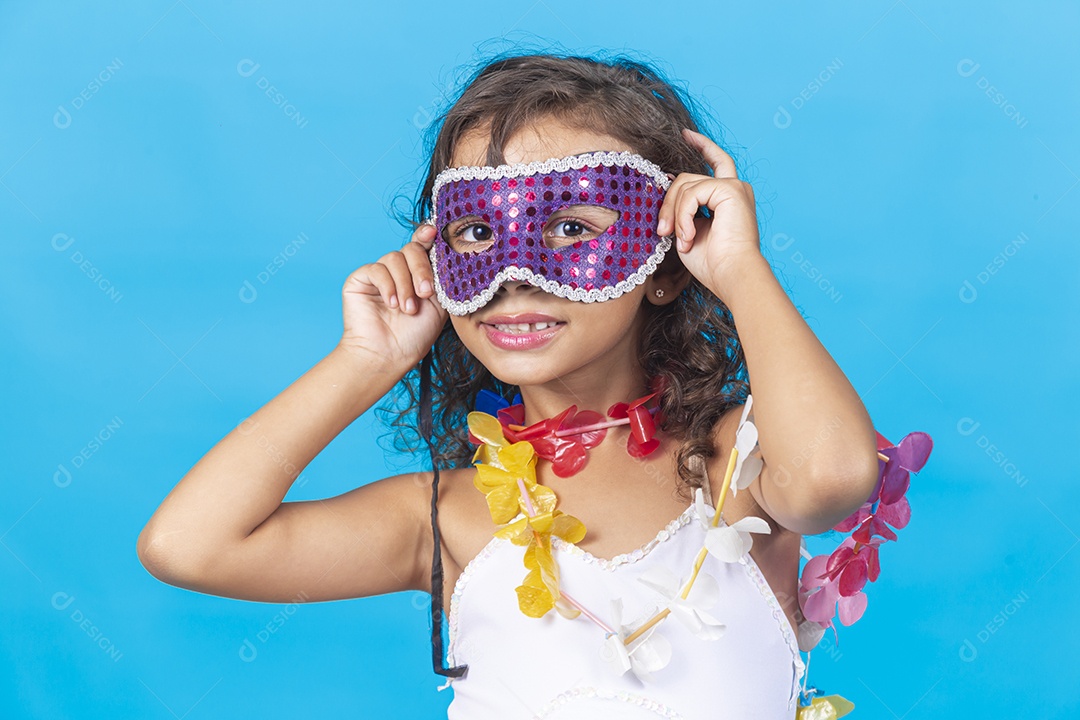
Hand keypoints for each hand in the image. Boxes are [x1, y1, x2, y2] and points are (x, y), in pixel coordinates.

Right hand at [338, 222, 448, 367]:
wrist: (389, 355)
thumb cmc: (415, 335)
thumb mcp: (439, 304)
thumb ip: (442, 278)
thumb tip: (448, 253)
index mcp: (419, 273)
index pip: (424, 246)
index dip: (428, 236)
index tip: (434, 232)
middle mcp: (399, 270)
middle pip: (412, 249)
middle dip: (421, 269)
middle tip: (425, 293)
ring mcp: (380, 274)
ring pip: (395, 257)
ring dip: (405, 284)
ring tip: (407, 309)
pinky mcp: (361, 279)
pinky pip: (376, 268)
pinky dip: (388, 285)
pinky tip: (391, 304)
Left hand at [656, 128, 764, 300]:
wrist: (732, 274)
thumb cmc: (712, 263)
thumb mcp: (689, 230)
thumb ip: (681, 209)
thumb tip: (666, 186)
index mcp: (728, 197)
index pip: (715, 162)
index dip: (702, 145)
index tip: (685, 135)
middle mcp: (735, 188)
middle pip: (687, 178)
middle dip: (669, 202)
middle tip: (661, 230)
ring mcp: (734, 187)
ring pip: (686, 185)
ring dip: (675, 214)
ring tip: (679, 240)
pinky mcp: (730, 189)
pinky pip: (692, 193)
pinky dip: (683, 215)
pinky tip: (686, 236)